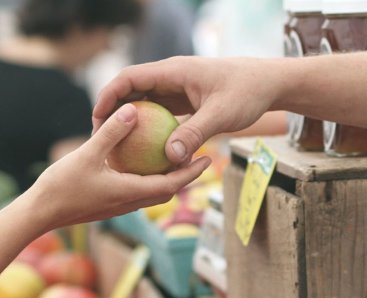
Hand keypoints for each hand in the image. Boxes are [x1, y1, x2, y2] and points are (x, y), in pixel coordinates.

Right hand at [24, 103, 210, 231]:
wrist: (38, 214)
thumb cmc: (61, 186)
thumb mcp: (87, 154)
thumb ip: (111, 133)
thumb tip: (133, 110)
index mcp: (130, 193)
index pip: (171, 185)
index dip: (191, 172)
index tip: (207, 159)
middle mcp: (129, 203)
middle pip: (166, 190)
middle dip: (185, 175)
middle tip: (200, 156)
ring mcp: (118, 205)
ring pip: (151, 192)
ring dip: (167, 178)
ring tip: (176, 157)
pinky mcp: (108, 204)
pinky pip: (135, 190)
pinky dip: (146, 178)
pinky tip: (140, 162)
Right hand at [93, 57, 285, 164]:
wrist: (270, 84)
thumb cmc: (248, 93)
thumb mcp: (221, 115)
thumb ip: (195, 134)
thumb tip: (169, 157)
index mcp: (174, 71)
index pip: (130, 78)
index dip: (109, 96)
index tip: (97, 119)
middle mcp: (171, 77)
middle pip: (131, 90)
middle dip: (113, 112)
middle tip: (100, 138)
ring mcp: (178, 89)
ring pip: (145, 103)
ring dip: (131, 122)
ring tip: (117, 147)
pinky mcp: (186, 101)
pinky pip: (160, 114)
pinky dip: (150, 129)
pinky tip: (145, 152)